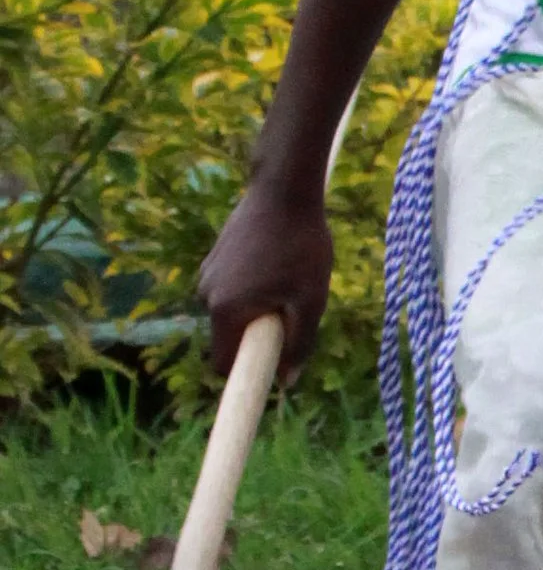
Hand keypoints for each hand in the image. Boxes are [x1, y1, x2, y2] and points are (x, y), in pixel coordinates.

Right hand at [197, 176, 333, 384]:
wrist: (285, 188)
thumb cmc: (302, 245)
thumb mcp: (311, 299)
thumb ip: (299, 344)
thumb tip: (287, 381)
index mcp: (225, 310)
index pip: (224, 364)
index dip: (247, 371)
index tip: (273, 363)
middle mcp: (206, 294)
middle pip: (231, 335)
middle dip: (259, 332)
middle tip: (293, 307)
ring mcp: (207, 272)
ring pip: (233, 309)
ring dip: (259, 306)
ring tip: (288, 277)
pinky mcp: (215, 256)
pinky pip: (233, 287)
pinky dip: (253, 286)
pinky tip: (278, 259)